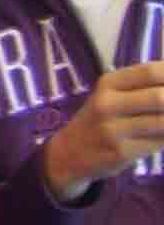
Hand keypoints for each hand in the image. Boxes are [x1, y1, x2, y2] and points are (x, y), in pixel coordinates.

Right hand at [43, 60, 163, 202]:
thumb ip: (145, 87)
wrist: (70, 152)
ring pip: (163, 122)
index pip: (150, 72)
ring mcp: (113, 129)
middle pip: (159, 97)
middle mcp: (107, 103)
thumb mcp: (112, 96)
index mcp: (108, 83)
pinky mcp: (121, 152)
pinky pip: (160, 143)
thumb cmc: (101, 118)